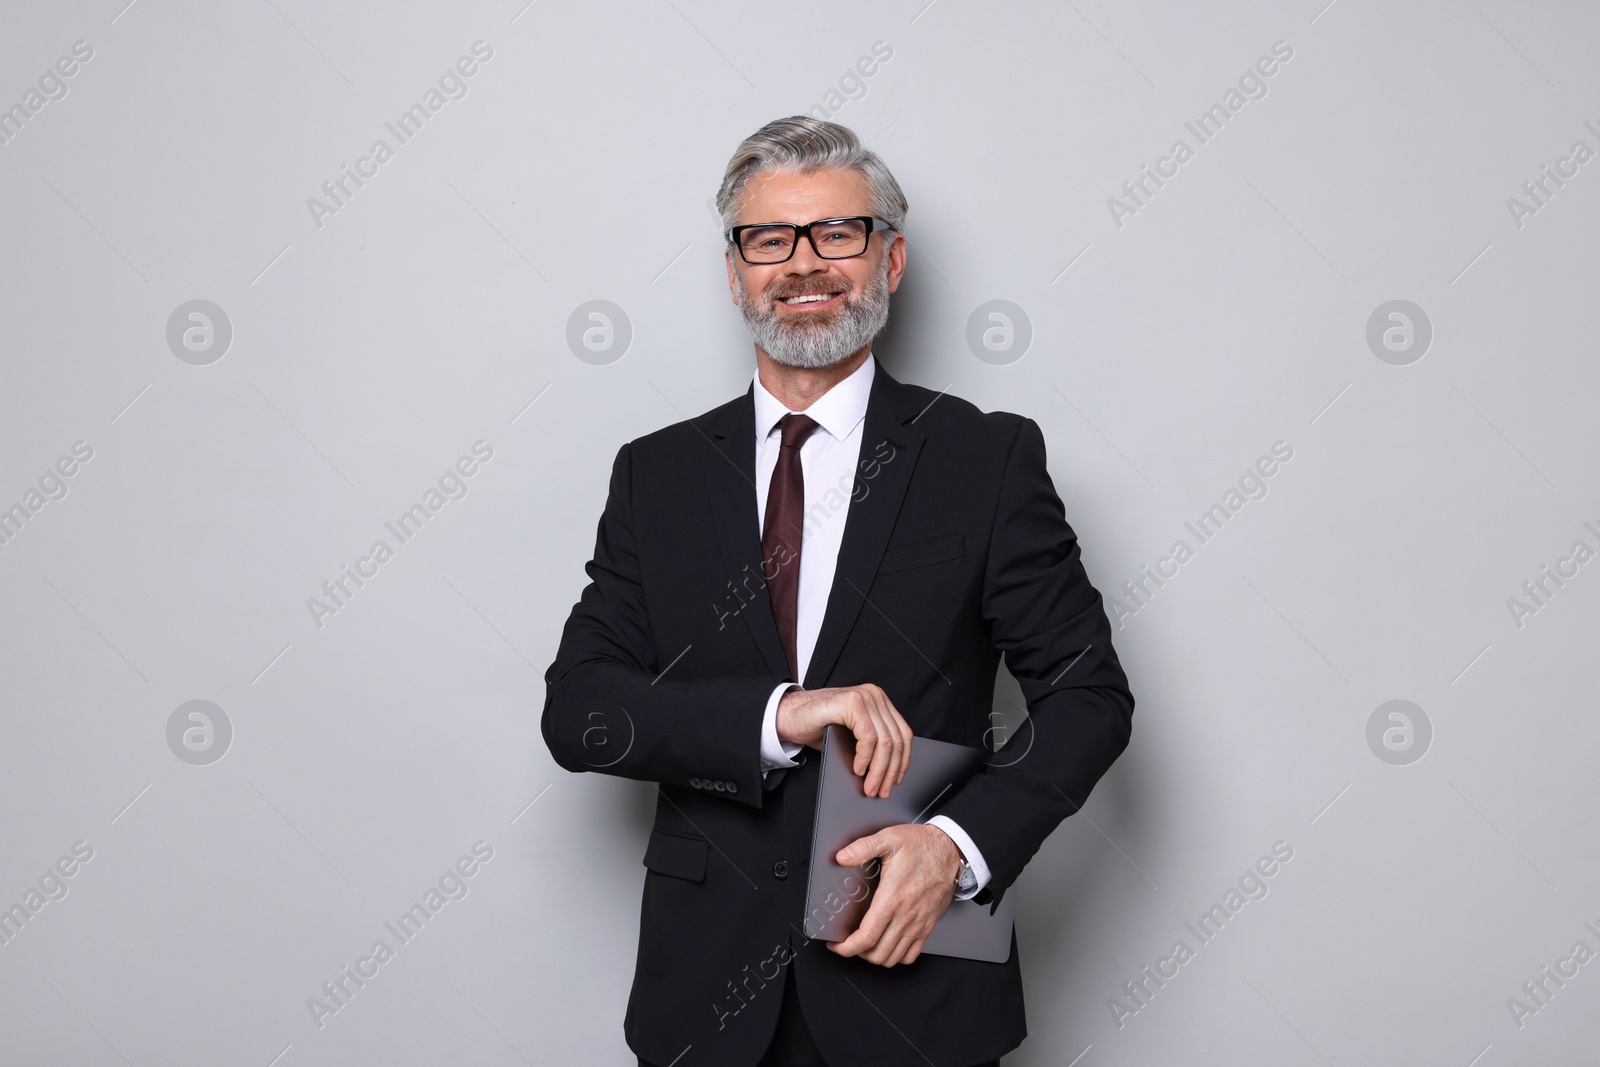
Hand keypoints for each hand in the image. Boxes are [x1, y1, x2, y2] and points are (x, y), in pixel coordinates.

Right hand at [775, 683, 911, 797]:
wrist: (786, 715)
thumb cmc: (816, 725)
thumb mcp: (850, 735)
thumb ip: (871, 745)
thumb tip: (888, 773)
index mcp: (878, 701)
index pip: (903, 733)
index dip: (902, 761)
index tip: (896, 780)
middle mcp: (875, 695)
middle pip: (896, 739)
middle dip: (891, 770)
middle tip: (882, 790)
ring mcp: (864, 696)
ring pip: (884, 741)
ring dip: (879, 770)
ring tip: (870, 786)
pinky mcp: (851, 703)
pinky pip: (868, 737)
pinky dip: (865, 758)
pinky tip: (858, 769)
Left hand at [827, 824, 959, 966]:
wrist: (950, 850)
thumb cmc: (922, 846)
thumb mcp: (890, 839)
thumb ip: (863, 847)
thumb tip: (842, 857)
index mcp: (892, 898)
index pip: (866, 937)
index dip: (846, 947)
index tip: (836, 944)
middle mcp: (906, 916)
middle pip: (877, 953)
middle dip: (857, 953)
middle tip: (848, 942)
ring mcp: (918, 923)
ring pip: (893, 957)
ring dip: (875, 956)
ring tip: (865, 945)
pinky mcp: (928, 926)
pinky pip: (911, 955)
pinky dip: (897, 956)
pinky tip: (888, 944)